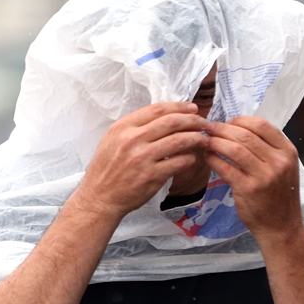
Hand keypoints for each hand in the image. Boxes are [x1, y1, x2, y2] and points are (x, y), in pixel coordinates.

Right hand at [77, 102, 209, 217]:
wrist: (100, 197)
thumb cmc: (107, 168)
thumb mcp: (113, 139)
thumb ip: (134, 127)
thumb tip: (165, 117)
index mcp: (123, 127)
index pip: (157, 109)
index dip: (179, 106)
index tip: (192, 108)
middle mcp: (132, 140)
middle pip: (172, 122)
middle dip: (192, 120)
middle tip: (202, 123)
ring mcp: (143, 158)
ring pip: (179, 141)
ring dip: (196, 138)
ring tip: (203, 140)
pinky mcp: (152, 176)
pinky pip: (179, 162)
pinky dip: (189, 158)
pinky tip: (191, 158)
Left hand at [203, 116, 303, 238]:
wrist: (281, 226)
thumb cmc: (278, 194)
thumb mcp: (283, 166)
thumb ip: (267, 147)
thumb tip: (237, 127)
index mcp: (287, 151)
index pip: (261, 125)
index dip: (240, 120)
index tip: (227, 122)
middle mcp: (278, 161)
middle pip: (245, 134)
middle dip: (222, 128)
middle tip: (208, 128)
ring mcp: (264, 176)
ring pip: (234, 149)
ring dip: (215, 142)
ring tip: (206, 141)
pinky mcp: (248, 189)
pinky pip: (225, 167)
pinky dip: (213, 158)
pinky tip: (207, 156)